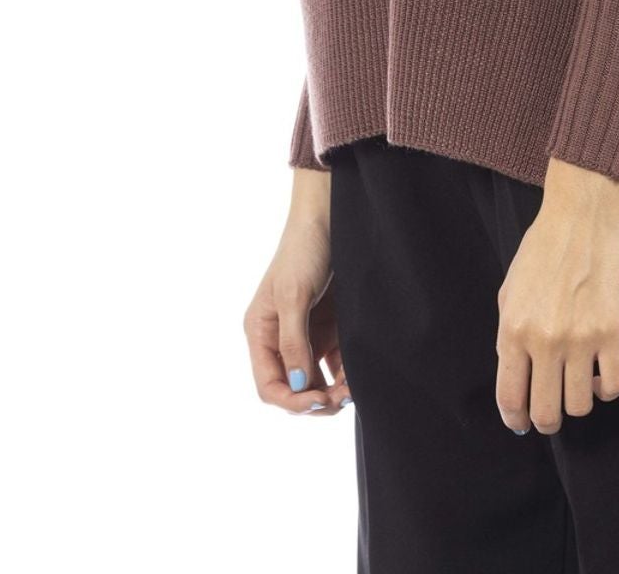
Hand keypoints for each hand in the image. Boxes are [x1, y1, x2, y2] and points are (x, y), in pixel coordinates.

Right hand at [244, 189, 352, 415]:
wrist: (330, 216)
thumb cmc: (304, 249)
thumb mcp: (294, 294)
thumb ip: (293, 342)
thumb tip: (296, 385)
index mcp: (260, 332)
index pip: (269, 384)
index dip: (291, 401)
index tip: (318, 401)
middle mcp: (279, 338)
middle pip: (292, 388)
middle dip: (314, 400)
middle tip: (341, 399)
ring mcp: (305, 335)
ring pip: (315, 381)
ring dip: (332, 391)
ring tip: (353, 389)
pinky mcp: (328, 329)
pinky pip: (334, 365)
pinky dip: (345, 375)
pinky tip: (357, 376)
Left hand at [494, 157, 618, 433]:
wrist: (583, 215)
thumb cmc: (544, 248)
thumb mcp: (510, 290)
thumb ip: (508, 335)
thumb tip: (515, 378)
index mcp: (514, 330)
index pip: (510, 398)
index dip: (515, 419)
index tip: (521, 422)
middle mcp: (545, 341)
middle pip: (547, 413)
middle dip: (546, 421)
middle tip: (551, 413)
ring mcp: (582, 339)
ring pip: (580, 406)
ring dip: (578, 402)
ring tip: (577, 384)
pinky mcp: (614, 333)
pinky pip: (613, 386)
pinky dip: (606, 390)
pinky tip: (600, 375)